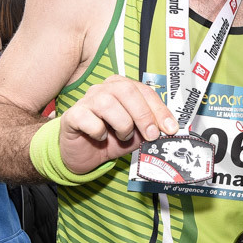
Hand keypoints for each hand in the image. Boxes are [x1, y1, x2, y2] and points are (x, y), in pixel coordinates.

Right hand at [57, 75, 178, 174]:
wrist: (84, 155)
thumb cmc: (111, 139)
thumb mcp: (137, 135)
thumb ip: (150, 129)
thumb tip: (168, 130)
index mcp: (122, 88)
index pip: (145, 91)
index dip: (160, 109)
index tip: (170, 128)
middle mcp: (103, 89)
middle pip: (127, 90)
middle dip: (144, 115)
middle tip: (151, 135)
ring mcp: (86, 100)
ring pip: (108, 103)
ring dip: (122, 124)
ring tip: (122, 136)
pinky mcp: (72, 115)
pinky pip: (88, 119)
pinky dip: (98, 131)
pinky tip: (100, 137)